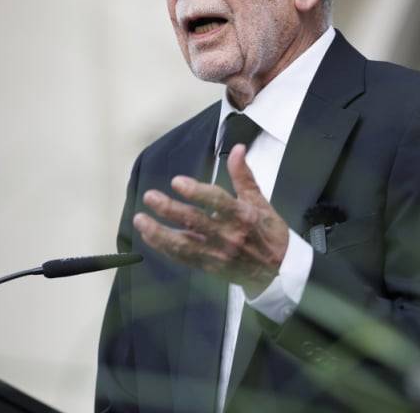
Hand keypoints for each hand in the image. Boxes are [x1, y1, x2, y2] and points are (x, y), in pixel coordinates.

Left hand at [133, 144, 289, 296]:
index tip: (177, 182)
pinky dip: (164, 247)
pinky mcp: (210, 267)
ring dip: (159, 233)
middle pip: (195, 222)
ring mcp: (218, 254)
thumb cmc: (269, 232)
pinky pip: (183, 257)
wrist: (279, 270)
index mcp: (243, 216)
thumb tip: (238, 149)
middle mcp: (229, 236)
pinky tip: (149, 236)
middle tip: (150, 197)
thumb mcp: (260, 201)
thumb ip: (243, 175)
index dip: (196, 191)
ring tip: (140, 220)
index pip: (217, 201)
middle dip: (169, 209)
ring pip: (184, 244)